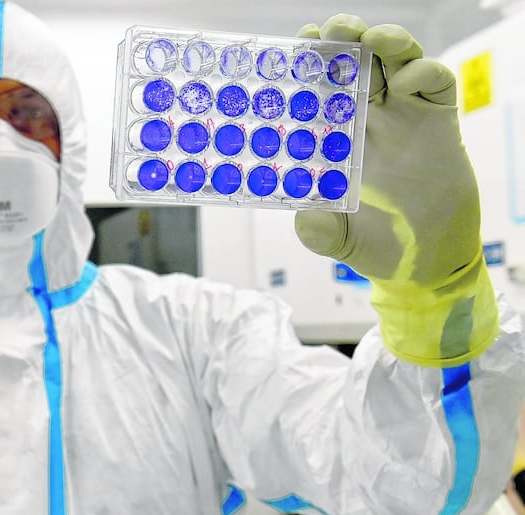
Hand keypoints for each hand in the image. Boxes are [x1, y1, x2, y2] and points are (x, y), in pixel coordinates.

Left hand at [293, 15, 496, 366]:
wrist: (423, 263)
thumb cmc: (372, 244)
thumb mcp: (334, 238)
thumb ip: (316, 228)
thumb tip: (305, 216)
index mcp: (334, 136)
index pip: (318, 87)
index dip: (308, 63)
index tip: (296, 46)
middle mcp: (367, 118)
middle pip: (354, 61)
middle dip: (342, 38)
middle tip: (332, 32)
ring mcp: (404, 115)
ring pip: (394, 60)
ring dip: (384, 40)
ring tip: (372, 39)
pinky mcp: (439, 121)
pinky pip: (435, 81)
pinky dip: (421, 70)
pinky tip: (406, 81)